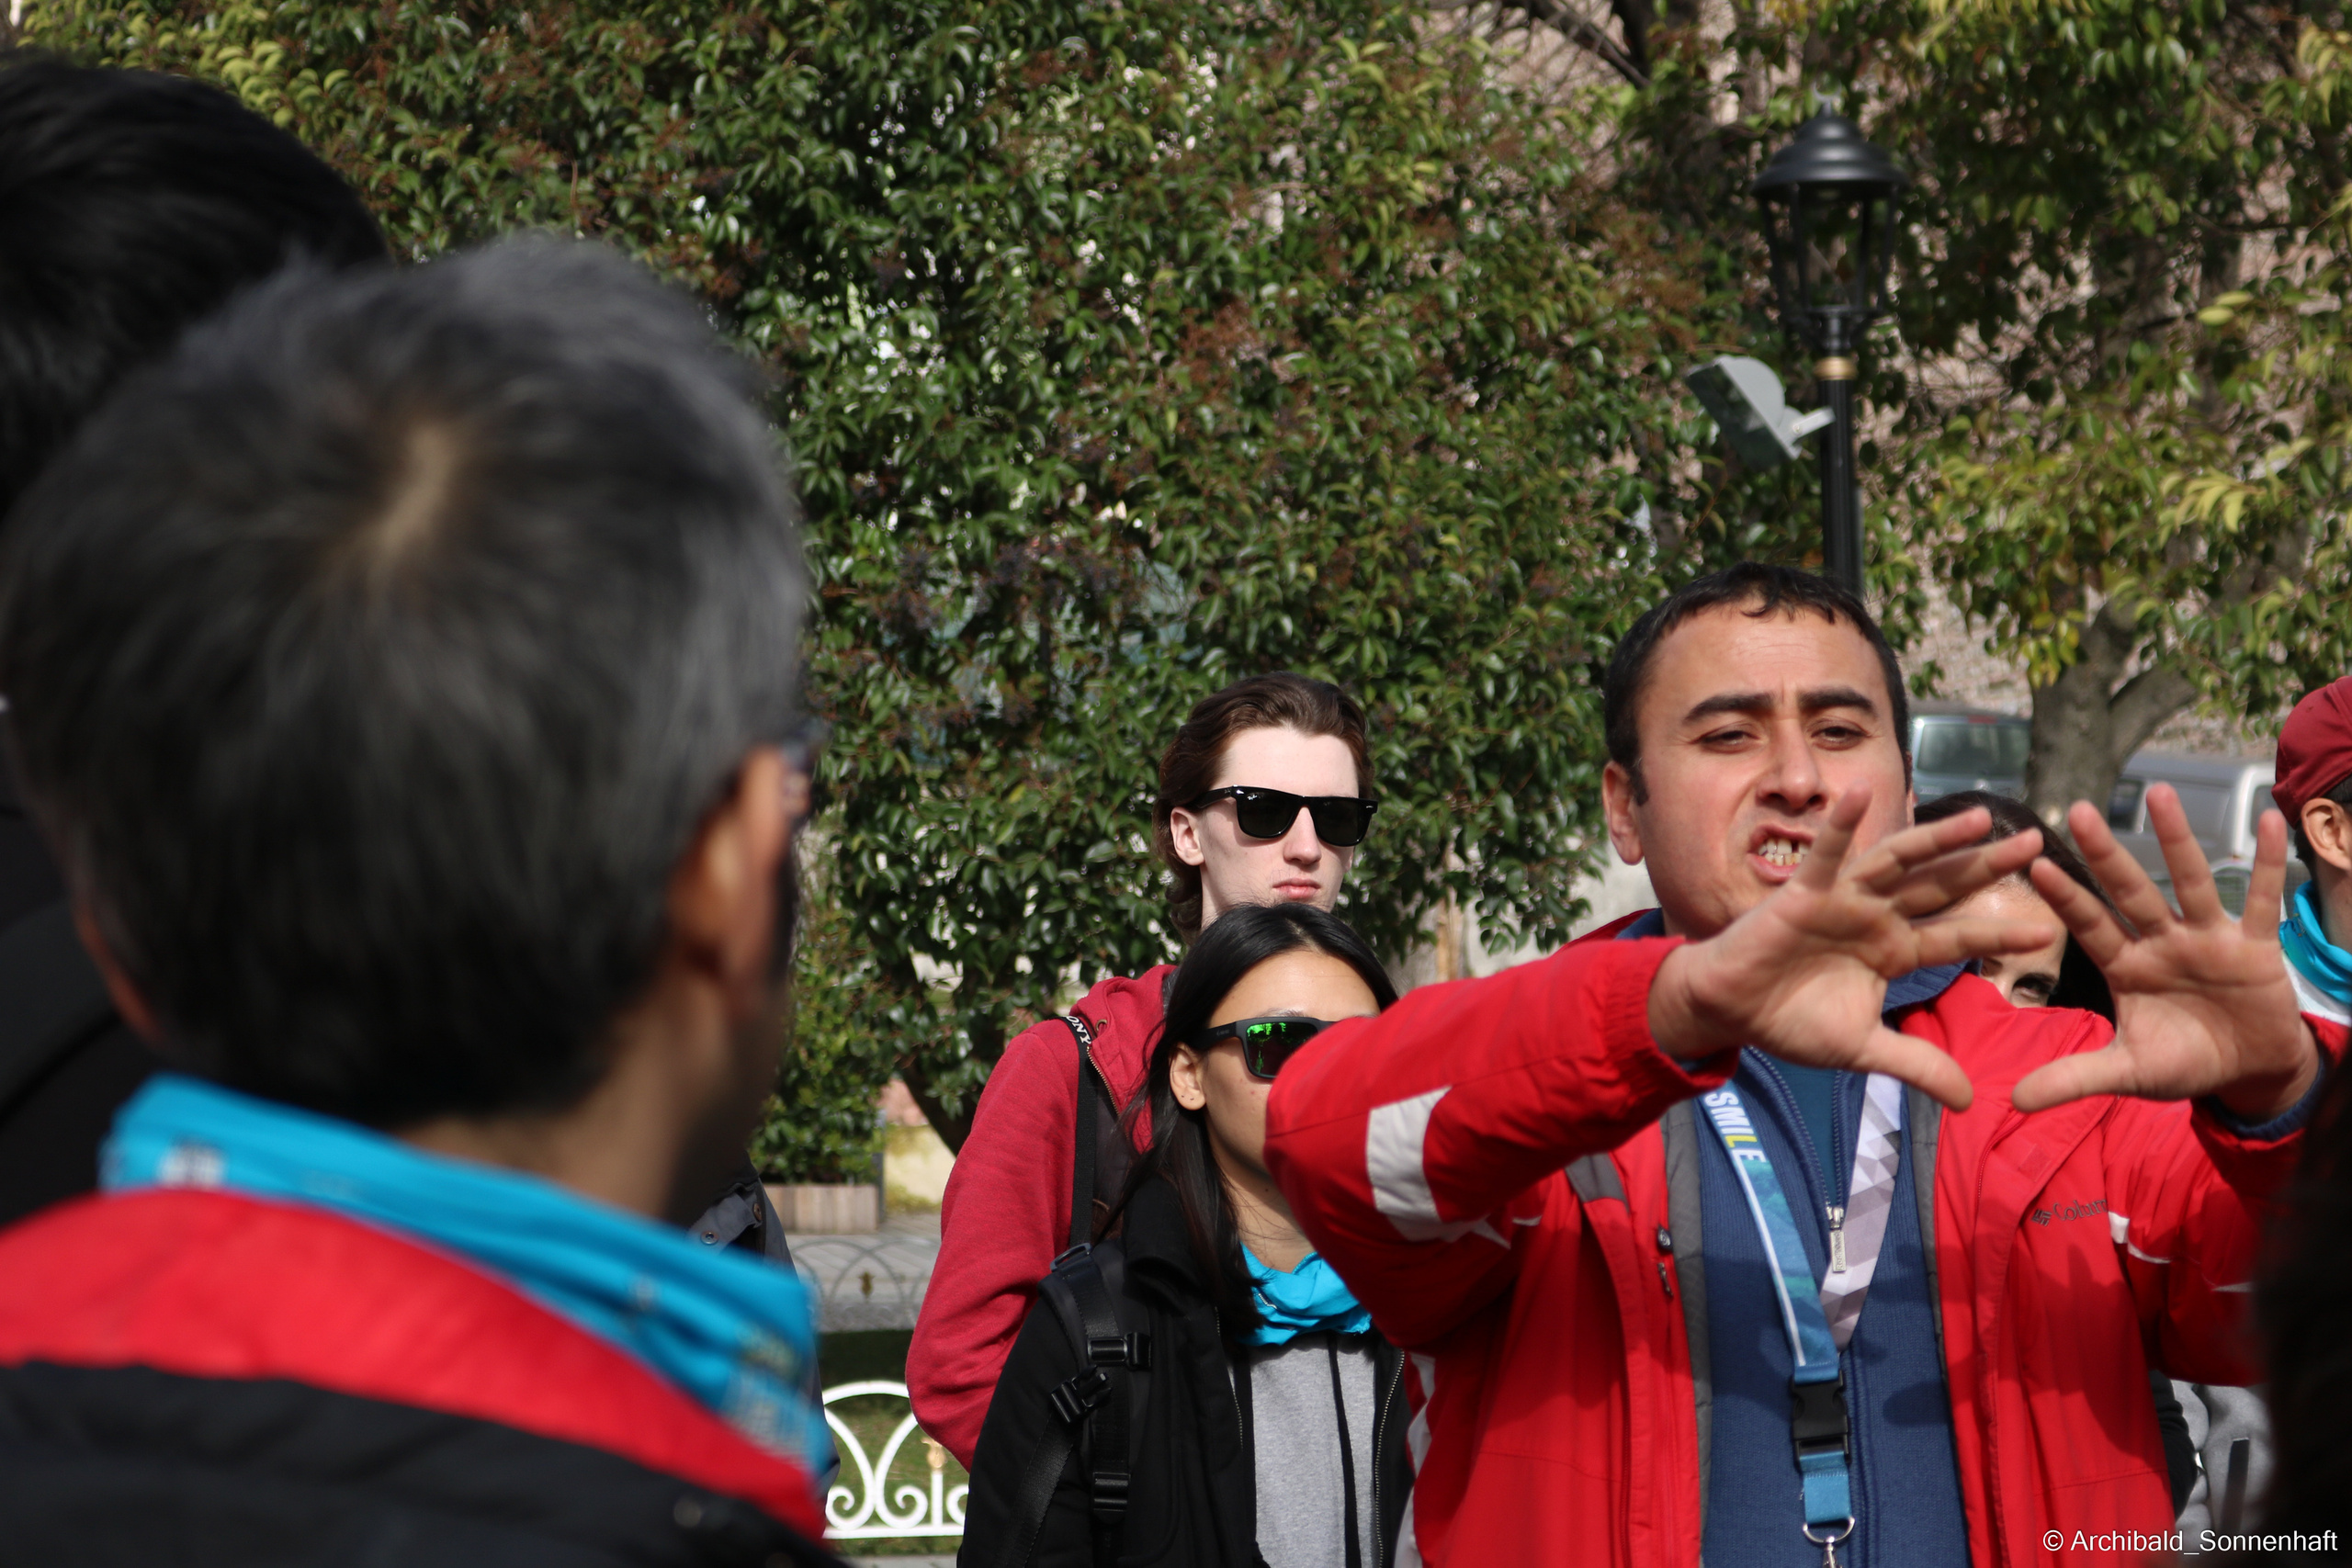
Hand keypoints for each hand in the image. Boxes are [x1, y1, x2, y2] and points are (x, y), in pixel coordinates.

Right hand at [1647, 786, 2056, 1108]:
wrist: (1730, 1011)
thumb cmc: (1790, 1021)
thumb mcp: (1863, 1048)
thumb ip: (1917, 1064)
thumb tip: (1971, 1102)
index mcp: (1893, 950)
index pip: (1955, 937)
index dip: (1997, 933)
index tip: (2046, 930)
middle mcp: (1876, 917)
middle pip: (1941, 886)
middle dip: (1985, 865)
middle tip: (2033, 840)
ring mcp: (1843, 899)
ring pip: (1898, 862)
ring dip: (1936, 838)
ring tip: (1980, 817)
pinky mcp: (1804, 892)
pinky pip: (1826, 854)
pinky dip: (1842, 825)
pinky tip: (1860, 792)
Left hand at [2012, 786, 2318, 1118]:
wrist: (2248, 1070)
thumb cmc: (2183, 1062)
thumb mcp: (2129, 1072)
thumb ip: (2076, 1079)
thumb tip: (2014, 1103)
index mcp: (2126, 968)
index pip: (2089, 927)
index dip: (2067, 898)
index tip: (2035, 865)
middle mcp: (2162, 943)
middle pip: (2130, 892)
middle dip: (2106, 855)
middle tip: (2077, 809)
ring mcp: (2208, 938)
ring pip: (2189, 882)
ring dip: (2176, 839)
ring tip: (2158, 791)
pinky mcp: (2256, 946)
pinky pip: (2262, 899)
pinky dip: (2268, 863)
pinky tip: (2268, 818)